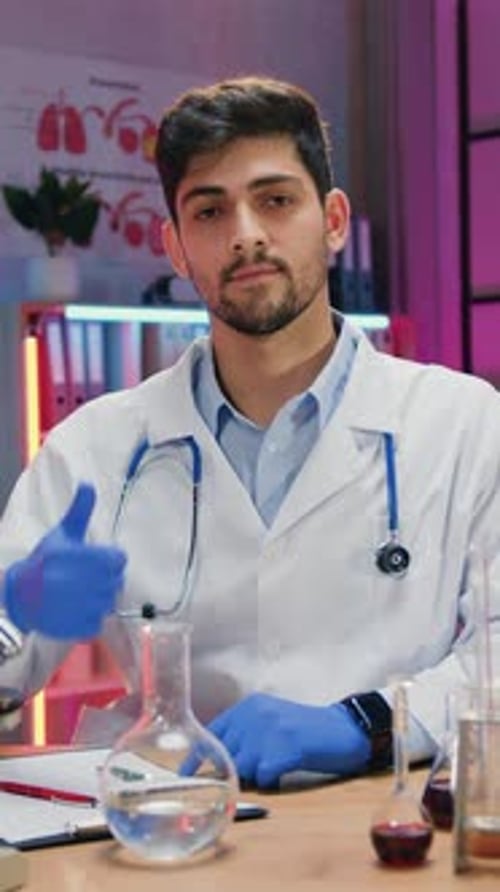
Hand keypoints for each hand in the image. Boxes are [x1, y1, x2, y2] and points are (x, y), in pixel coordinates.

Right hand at [3, 483, 125, 639]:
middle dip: (104, 580)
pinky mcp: (78, 627)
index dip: (109, 560)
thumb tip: (88, 483)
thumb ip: (80, 511)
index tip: (94, 562)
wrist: (19, 595)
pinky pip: (98, 623)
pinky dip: (89, 618)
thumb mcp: (62, 534)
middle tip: (83, 579)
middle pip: (117, 582)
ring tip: (77, 594)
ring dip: (97, 599)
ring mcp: (81, 607)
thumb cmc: (44, 561)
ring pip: (109, 603)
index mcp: (82, 557)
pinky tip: (73, 609)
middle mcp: (83, 582)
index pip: (118, 560)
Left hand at [208, 692, 370, 788]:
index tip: (184, 774)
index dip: (196, 756)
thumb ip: (244, 733)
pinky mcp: (285, 749)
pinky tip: (283, 771)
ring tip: (274, 766)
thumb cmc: (305, 729)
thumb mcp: (269, 720)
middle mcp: (255, 715)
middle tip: (247, 775)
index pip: (212, 732)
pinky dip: (271, 781)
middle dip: (231, 771)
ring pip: (242, 768)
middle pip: (226, 754)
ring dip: (254, 775)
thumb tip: (215, 760)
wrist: (343, 729)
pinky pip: (263, 778)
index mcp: (249, 706)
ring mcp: (270, 731)